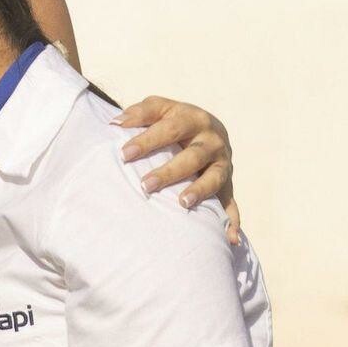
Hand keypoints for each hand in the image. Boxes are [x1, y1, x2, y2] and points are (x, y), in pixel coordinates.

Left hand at [115, 96, 239, 244]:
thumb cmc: (173, 119)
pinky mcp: (228, 182)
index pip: (169, 129)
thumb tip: (115, 124)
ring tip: (182, 204)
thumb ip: (140, 113)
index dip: (147, 141)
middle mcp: (212, 140)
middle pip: (193, 156)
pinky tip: (230, 238)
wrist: (206, 126)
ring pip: (214, 178)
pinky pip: (231, 203)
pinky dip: (231, 220)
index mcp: (193, 118)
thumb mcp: (159, 108)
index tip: (124, 155)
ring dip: (200, 191)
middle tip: (146, 185)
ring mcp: (222, 162)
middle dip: (170, 172)